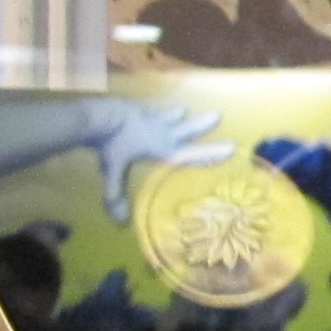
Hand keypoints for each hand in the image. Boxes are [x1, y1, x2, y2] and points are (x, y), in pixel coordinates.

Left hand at [84, 99, 223, 216]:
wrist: (99, 115)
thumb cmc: (111, 145)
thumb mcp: (113, 171)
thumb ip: (115, 193)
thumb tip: (119, 222)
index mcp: (161, 148)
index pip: (192, 153)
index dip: (211, 152)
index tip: (232, 147)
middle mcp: (161, 131)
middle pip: (185, 128)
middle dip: (202, 124)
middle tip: (217, 115)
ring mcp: (149, 117)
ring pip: (167, 116)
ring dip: (176, 115)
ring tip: (182, 110)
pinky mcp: (136, 108)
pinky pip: (149, 110)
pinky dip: (153, 111)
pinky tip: (149, 109)